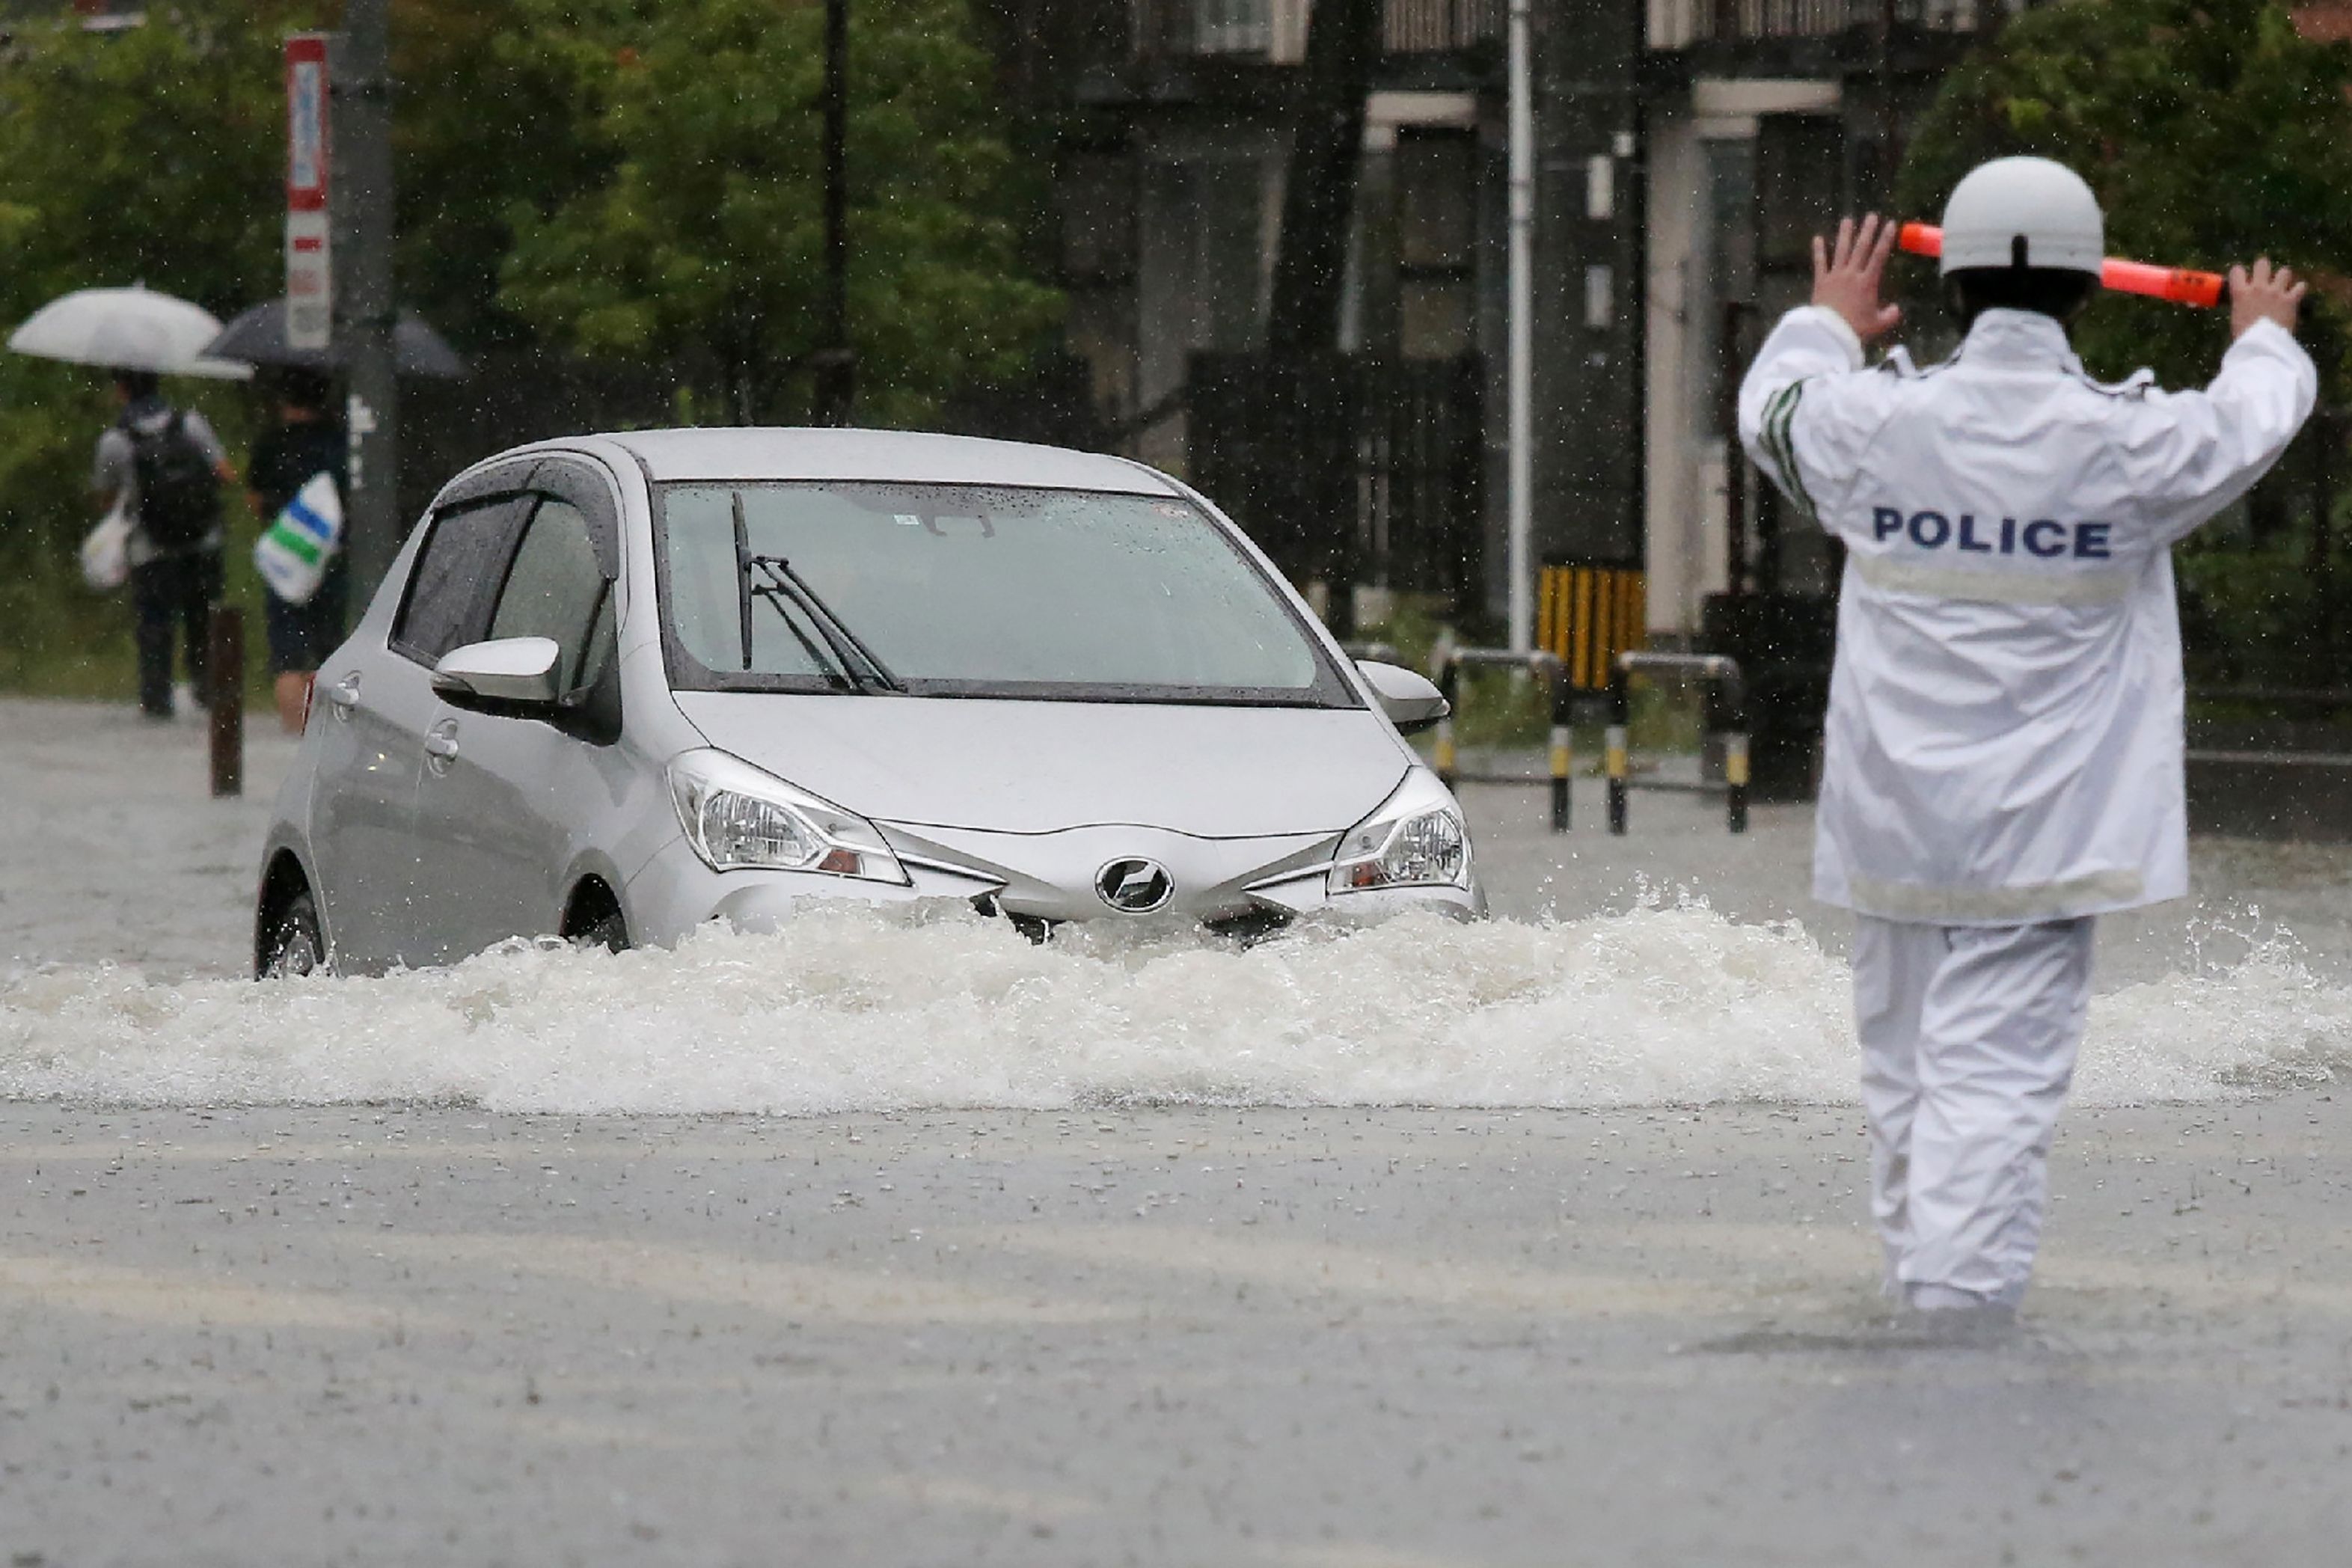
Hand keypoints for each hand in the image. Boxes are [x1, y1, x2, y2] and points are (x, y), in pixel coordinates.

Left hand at [1812, 215, 1902, 343]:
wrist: (1829, 334)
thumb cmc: (1855, 329)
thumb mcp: (1878, 324)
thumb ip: (1889, 315)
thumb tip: (1896, 309)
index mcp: (1867, 282)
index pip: (1879, 255)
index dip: (1885, 239)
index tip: (1891, 224)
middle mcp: (1851, 275)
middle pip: (1861, 248)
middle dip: (1867, 230)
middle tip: (1871, 216)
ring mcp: (1835, 277)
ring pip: (1841, 250)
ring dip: (1845, 234)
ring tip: (1847, 219)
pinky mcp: (1821, 282)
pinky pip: (1819, 263)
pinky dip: (1818, 250)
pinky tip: (1817, 238)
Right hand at [2230, 257, 2305, 339]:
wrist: (2261, 345)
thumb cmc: (2244, 337)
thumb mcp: (2236, 319)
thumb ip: (2241, 306)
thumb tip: (2245, 305)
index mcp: (2240, 293)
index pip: (2237, 271)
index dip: (2239, 272)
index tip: (2242, 278)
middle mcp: (2258, 288)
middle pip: (2262, 263)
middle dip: (2263, 267)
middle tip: (2264, 276)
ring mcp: (2276, 292)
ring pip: (2284, 271)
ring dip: (2283, 277)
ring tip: (2282, 285)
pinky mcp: (2291, 300)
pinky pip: (2301, 286)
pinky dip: (2300, 289)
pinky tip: (2296, 294)